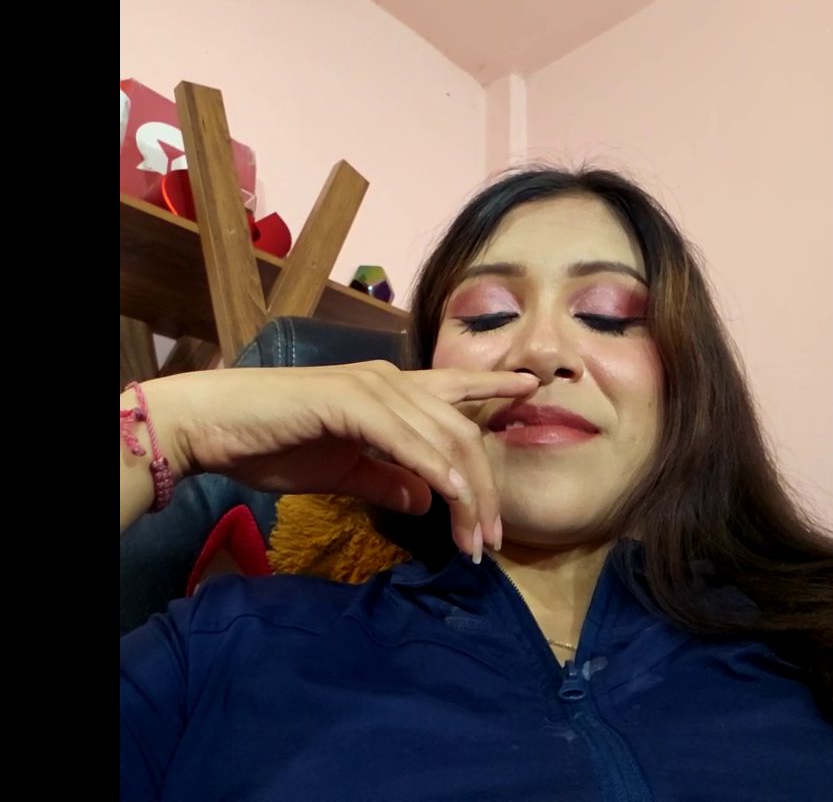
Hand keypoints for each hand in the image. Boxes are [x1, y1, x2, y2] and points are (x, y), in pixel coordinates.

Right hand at [153, 363, 538, 557]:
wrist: (214, 426)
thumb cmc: (273, 444)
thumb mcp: (343, 470)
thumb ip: (387, 480)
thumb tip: (427, 500)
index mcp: (390, 392)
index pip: (455, 390)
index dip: (494, 388)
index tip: (532, 390)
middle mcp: (390, 380)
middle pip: (460, 432)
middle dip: (484, 488)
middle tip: (494, 537)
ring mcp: (372, 387)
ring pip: (442, 438)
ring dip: (465, 492)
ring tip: (477, 538)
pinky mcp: (350, 401)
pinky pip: (405, 438)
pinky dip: (432, 467)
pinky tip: (450, 494)